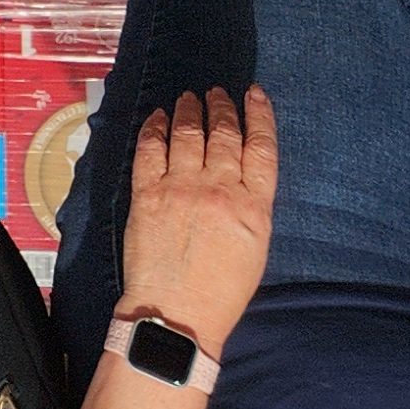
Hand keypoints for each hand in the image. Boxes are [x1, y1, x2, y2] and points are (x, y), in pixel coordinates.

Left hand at [114, 86, 274, 357]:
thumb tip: (239, 172)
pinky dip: (156, 127)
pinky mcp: (148, 193)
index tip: (254, 95)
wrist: (177, 314)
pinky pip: (152, 148)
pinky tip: (159, 118)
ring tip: (190, 98)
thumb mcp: (255, 248)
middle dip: (221, 107)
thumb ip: (251, 206)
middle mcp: (219, 190)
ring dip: (190, 110)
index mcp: (253, 208)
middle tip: (217, 93)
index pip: (261, 148)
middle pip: (224, 134)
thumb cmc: (222, 292)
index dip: (259, 116)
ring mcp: (181, 188)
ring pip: (188, 133)